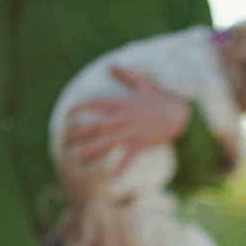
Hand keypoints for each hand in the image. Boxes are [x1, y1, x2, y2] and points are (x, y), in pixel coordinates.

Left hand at [63, 67, 190, 172]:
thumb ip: (126, 74)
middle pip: (96, 126)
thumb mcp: (143, 83)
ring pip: (106, 143)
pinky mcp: (140, 145)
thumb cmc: (161, 99)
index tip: (67, 114)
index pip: (95, 104)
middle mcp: (123, 119)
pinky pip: (126, 159)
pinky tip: (109, 180)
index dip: (80, 108)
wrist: (179, 115)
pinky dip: (118, 170)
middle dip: (79, 133)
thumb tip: (111, 65)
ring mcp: (131, 133)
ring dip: (91, 151)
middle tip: (65, 140)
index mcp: (122, 104)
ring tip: (77, 159)